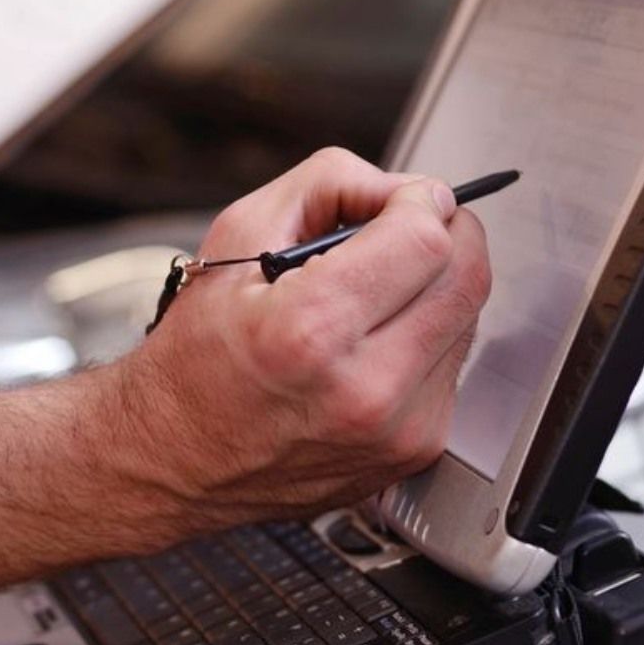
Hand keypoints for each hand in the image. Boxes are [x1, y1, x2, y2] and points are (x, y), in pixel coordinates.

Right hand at [114, 147, 491, 532]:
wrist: (174, 460)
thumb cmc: (195, 357)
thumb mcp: (234, 237)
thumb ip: (326, 184)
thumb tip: (403, 189)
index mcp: (310, 331)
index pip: (426, 241)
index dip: (419, 202)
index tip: (399, 202)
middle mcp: (364, 390)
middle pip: (468, 277)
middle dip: (445, 235)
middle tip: (403, 231)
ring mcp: (397, 430)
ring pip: (469, 319)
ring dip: (435, 287)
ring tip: (372, 293)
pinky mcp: (414, 452)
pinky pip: (453, 366)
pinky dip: (426, 338)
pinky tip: (372, 342)